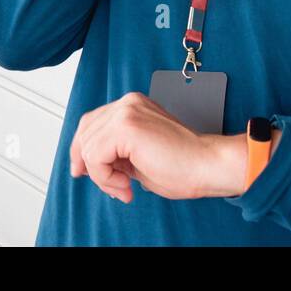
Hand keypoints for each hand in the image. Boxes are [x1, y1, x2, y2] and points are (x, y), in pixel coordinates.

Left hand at [68, 91, 242, 202]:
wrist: (207, 164)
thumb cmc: (183, 165)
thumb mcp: (138, 157)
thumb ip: (116, 153)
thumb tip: (91, 163)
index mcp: (133, 106)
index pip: (93, 122)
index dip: (83, 149)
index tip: (85, 171)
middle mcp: (128, 104)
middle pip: (85, 130)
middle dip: (88, 164)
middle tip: (110, 185)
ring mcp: (126, 111)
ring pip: (88, 146)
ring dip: (101, 175)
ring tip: (124, 186)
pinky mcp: (126, 126)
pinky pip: (95, 155)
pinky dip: (104, 176)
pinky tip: (125, 184)